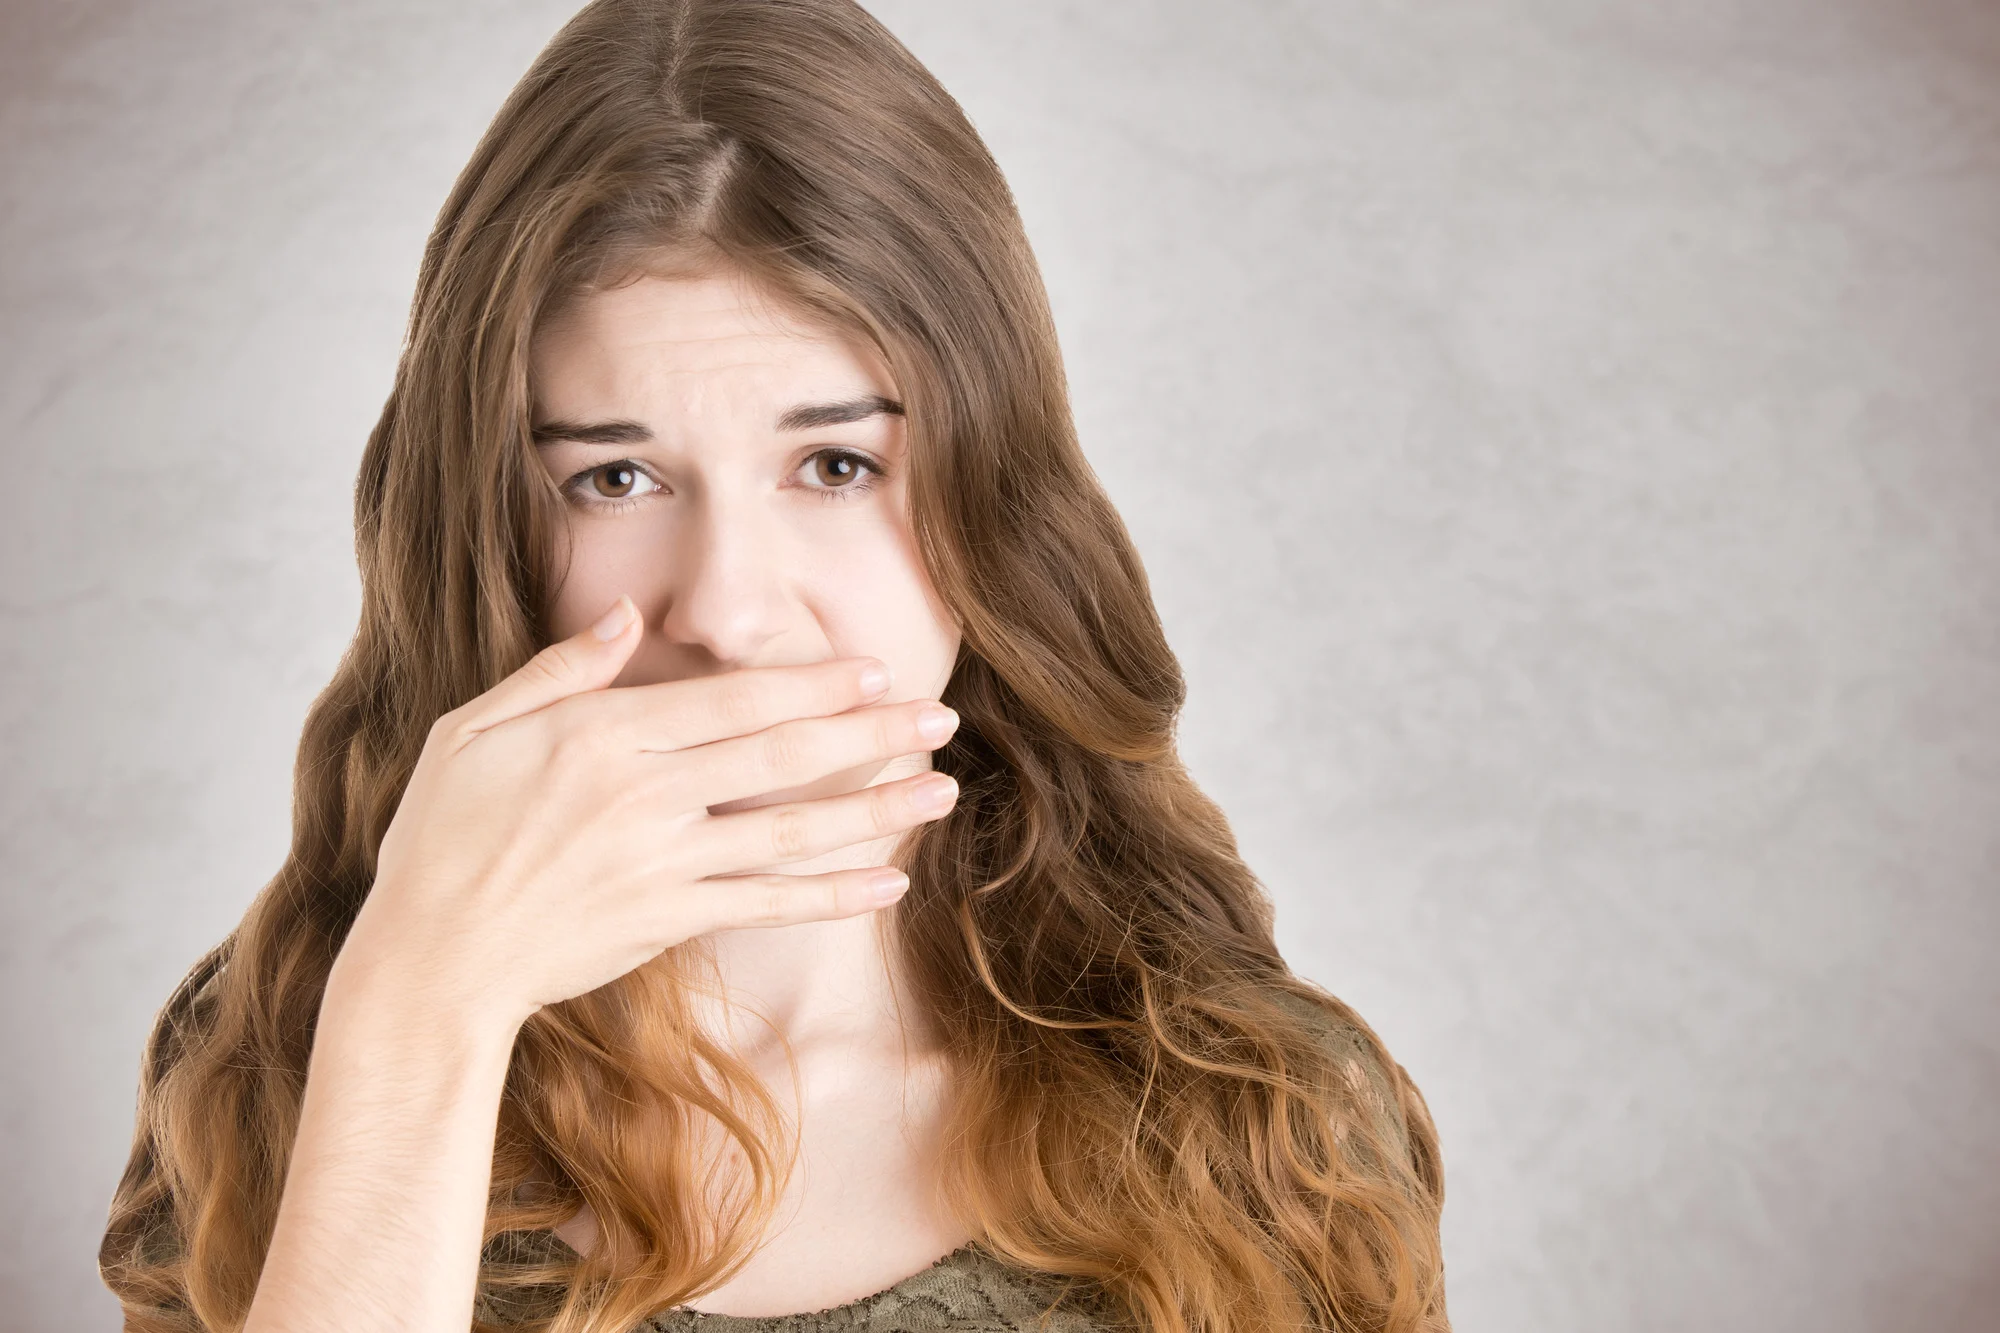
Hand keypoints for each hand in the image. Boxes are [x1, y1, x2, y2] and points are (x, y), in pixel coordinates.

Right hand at [332, 594, 960, 1029]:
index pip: (732, 700)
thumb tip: (627, 617)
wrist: (431, 959)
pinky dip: (831, 894)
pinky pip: (767, 903)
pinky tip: (888, 882)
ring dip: (874, 810)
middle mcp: (645, 796)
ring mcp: (663, 862)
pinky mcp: (669, 921)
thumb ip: (562, 670)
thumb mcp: (474, 728)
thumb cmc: (442, 835)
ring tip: (942, 791)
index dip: (811, 685)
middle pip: (780, 756)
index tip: (874, 671)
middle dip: (869, 733)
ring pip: (790, 830)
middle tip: (939, 718)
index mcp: (603, 736)